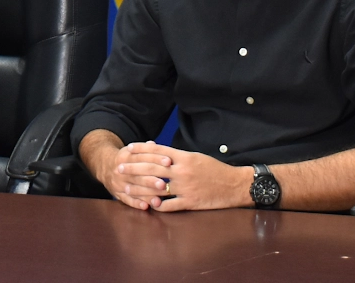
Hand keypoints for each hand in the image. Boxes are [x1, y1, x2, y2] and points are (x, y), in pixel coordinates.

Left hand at [112, 142, 251, 212]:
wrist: (234, 184)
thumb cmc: (215, 169)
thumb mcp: (196, 157)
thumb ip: (177, 155)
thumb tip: (158, 152)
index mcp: (184, 157)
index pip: (157, 151)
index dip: (141, 149)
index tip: (128, 149)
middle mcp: (183, 171)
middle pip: (152, 169)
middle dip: (133, 168)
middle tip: (119, 168)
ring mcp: (186, 188)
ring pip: (157, 188)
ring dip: (140, 189)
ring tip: (127, 189)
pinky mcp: (191, 202)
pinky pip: (170, 205)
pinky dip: (158, 205)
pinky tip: (148, 205)